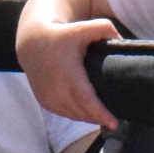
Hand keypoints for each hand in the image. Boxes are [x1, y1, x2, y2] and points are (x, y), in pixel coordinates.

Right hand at [17, 14, 120, 129]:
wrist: (32, 44)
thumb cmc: (61, 36)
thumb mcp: (82, 28)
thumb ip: (103, 28)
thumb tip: (121, 40)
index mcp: (69, 75)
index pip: (87, 101)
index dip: (101, 114)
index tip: (114, 124)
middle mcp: (57, 90)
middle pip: (82, 112)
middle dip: (99, 118)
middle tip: (114, 119)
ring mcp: (48, 98)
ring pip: (73, 115)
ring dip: (88, 117)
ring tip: (102, 116)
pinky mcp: (44, 102)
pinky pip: (64, 113)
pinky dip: (76, 114)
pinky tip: (86, 113)